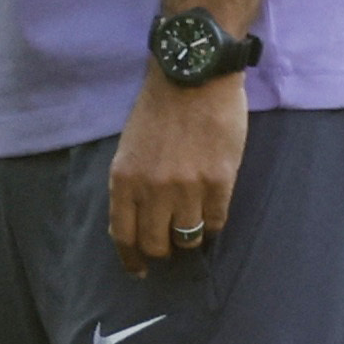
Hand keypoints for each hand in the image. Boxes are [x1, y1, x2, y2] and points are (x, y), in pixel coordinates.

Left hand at [107, 69, 246, 276]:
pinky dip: (213, 220)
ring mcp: (187, 187)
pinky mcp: (219, 182)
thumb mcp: (130, 145)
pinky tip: (211, 205)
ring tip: (193, 218)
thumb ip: (131, 183)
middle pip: (157, 244)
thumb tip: (135, 221)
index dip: (132, 258)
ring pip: (189, 237)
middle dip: (163, 248)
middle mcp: (152, 188)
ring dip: (190, 234)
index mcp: (123, 178)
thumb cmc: (158, 106)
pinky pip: (217, 221)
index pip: (123, 234)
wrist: (194, 74)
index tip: (139, 269)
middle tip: (170, 239)